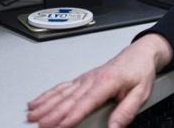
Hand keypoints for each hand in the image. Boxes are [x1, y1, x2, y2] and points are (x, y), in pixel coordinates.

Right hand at [26, 33, 172, 127]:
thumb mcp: (141, 93)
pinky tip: (37, 101)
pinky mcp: (82, 79)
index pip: (87, 101)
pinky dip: (48, 94)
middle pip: (70, 98)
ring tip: (32, 115)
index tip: (61, 125)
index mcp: (108, 82)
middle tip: (39, 124)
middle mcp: (93, 79)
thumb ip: (127, 111)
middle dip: (53, 112)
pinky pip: (62, 87)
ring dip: (46, 104)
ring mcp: (85, 78)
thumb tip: (115, 127)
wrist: (140, 53)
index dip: (73, 115)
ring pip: (62, 92)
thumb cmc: (140, 71)